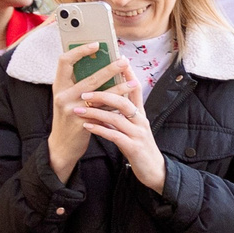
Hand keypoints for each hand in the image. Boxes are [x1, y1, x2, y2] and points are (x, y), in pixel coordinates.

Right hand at [48, 45, 121, 182]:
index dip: (79, 51)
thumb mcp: (68, 99)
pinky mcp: (81, 122)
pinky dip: (116, 105)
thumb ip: (79, 84)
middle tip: (124, 60)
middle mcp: (63, 96)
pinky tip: (129, 101)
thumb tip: (101, 65)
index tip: (96, 44)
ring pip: (99, 94)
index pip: (64, 61)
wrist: (62, 146)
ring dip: (119, 87)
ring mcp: (71, 109)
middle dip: (109, 68)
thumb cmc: (69, 119)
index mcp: (59, 86)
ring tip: (133, 80)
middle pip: (88, 77)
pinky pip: (103, 111)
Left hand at [71, 70, 166, 190]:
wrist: (154, 171)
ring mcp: (138, 134)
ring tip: (79, 109)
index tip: (116, 61)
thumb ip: (120, 116)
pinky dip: (99, 130)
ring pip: (115, 118)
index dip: (127, 75)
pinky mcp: (133, 147)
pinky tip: (87, 127)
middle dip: (103, 94)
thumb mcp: (132, 129)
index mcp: (140, 115)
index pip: (135, 89)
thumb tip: (104, 102)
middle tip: (84, 91)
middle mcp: (140, 121)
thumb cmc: (140, 148)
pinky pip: (114, 135)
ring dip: (95, 112)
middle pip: (123, 101)